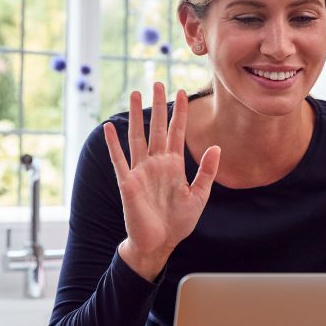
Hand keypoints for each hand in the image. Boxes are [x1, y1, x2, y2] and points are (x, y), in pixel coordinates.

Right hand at [103, 83, 220, 280]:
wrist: (159, 243)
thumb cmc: (178, 222)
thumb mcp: (199, 196)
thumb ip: (207, 171)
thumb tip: (216, 146)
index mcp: (173, 165)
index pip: (176, 133)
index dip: (179, 113)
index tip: (183, 92)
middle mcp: (156, 164)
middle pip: (157, 128)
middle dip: (158, 105)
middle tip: (158, 82)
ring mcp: (141, 171)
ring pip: (138, 137)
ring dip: (137, 115)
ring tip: (135, 92)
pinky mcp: (127, 183)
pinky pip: (119, 160)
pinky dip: (113, 144)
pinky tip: (109, 127)